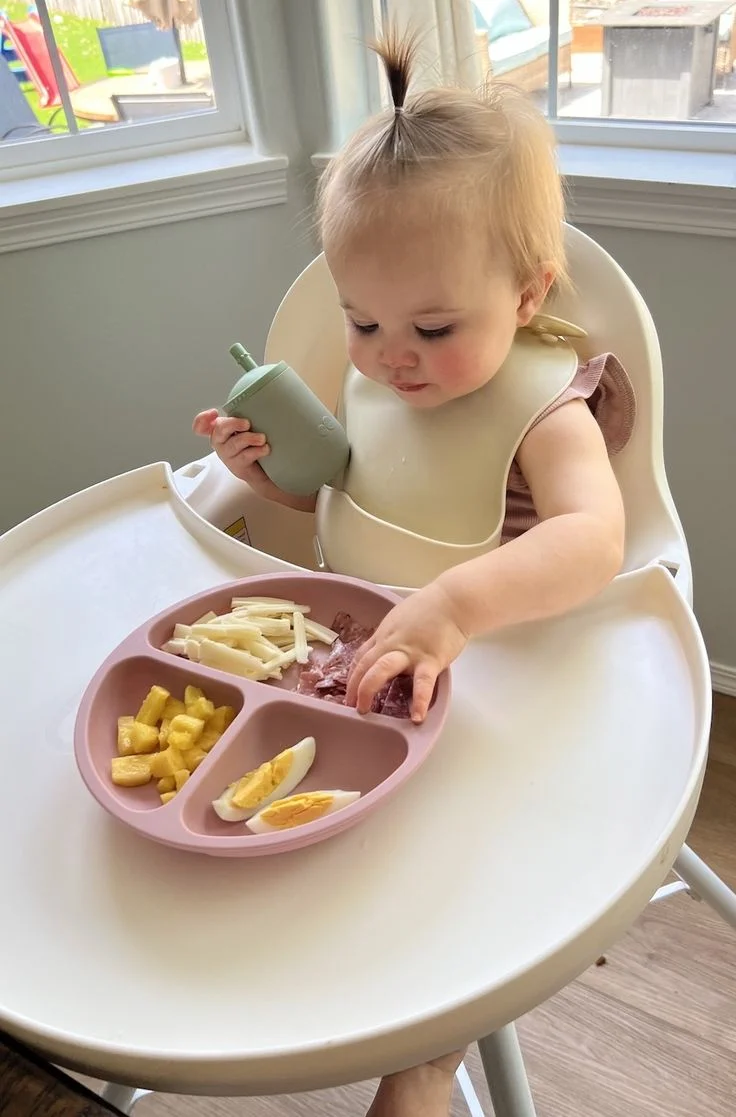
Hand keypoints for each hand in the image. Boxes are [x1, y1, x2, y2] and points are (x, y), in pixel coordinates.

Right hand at [193, 409, 269, 487]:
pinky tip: (265, 448)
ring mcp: (227, 455)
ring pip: (234, 443)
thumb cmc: (252, 444)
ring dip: (250, 438)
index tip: (214, 412)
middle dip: (233, 423)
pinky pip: (245, 456)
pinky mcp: (237, 466)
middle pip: (219, 430)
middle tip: (247, 423)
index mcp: (219, 431)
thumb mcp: (246, 428)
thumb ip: (244, 418)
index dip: (203, 419)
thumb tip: (257, 405)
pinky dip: (257, 450)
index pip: (202, 425)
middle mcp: (220, 443)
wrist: (261, 470)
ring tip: (262, 438)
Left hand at [346, 583, 467, 723]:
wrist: (454, 600)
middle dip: (354, 687)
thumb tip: (388, 649)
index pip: (362, 657)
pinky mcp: (430, 660)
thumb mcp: (401, 618)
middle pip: (364, 665)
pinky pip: (422, 683)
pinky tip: (416, 717)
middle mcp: (392, 644)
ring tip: (364, 711)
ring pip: (381, 670)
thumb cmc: (432, 607)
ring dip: (368, 690)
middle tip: (351, 705)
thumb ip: (393, 635)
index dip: (353, 675)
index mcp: (385, 635)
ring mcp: (410, 652)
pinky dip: (418, 701)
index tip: (349, 689)